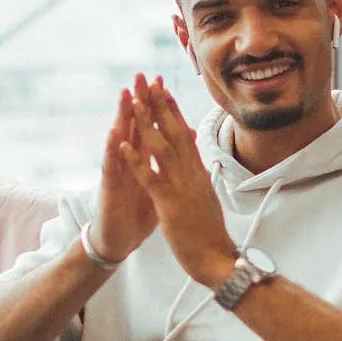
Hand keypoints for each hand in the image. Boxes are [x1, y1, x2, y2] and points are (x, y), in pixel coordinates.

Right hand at [91, 85, 157, 263]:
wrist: (119, 240)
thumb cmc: (136, 214)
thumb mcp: (158, 185)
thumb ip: (166, 164)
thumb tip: (183, 144)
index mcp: (142, 160)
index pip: (149, 128)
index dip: (156, 106)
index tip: (164, 83)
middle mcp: (127, 162)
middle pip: (134, 126)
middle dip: (139, 101)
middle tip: (142, 75)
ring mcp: (117, 173)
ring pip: (119, 140)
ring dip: (122, 116)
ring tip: (126, 93)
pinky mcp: (108, 188)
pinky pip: (111, 166)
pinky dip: (112, 149)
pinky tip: (114, 132)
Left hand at [120, 75, 237, 286]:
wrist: (217, 260)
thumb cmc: (211, 235)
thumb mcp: (208, 199)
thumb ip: (203, 179)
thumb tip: (202, 166)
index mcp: (199, 173)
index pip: (185, 135)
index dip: (173, 111)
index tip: (163, 90)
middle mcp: (192, 174)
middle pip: (174, 132)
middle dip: (160, 105)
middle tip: (147, 80)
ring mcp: (181, 187)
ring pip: (162, 148)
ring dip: (147, 122)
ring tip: (135, 101)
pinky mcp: (170, 204)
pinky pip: (150, 178)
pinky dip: (136, 160)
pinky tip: (124, 145)